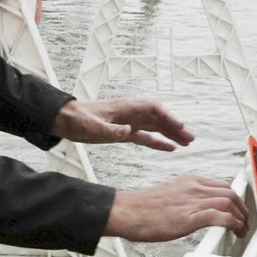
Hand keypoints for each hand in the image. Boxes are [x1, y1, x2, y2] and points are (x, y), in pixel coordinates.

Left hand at [55, 97, 193, 151]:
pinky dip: (158, 142)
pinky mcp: (124, 133)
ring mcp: (129, 122)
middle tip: (191, 139)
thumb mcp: (92, 126)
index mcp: (126, 108)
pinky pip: (146, 137)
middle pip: (159, 118)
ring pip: (156, 127)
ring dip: (171, 135)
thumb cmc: (77, 119)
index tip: (180, 128)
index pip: (154, 109)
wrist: (65, 120)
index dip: (169, 118)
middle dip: (176, 127)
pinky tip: (170, 149)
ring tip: (187, 144)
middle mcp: (131, 113)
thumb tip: (129, 131)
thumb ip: (111, 129)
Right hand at [106, 174, 245, 242]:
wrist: (128, 211)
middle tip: (244, 220)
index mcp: (189, 180)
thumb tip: (194, 210)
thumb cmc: (143, 208)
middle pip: (230, 192)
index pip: (221, 185)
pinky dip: (233, 223)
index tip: (238, 208)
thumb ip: (185, 199)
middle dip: (242, 208)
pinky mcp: (191, 216)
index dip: (234, 198)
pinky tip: (235, 230)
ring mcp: (193, 200)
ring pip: (229, 202)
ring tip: (242, 229)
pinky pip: (221, 216)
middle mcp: (194, 187)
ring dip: (241, 218)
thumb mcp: (169, 195)